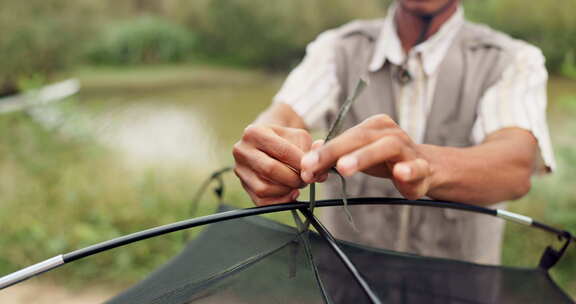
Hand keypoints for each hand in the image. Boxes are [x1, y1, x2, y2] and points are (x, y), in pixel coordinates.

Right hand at [233, 124, 311, 205]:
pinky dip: (280, 200)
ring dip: (287, 190)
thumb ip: (313, 152)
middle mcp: (242, 150)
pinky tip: (290, 192)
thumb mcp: (300, 137)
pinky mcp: (244, 186)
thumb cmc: (285, 139)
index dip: (301, 163)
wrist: (268, 141)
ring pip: (264, 188)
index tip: (313, 168)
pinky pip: (262, 201)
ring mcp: (240, 170)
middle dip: (294, 178)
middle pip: (271, 170)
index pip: (282, 151)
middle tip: (306, 178)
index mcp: (254, 132)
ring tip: (297, 183)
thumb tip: (321, 172)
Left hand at [300, 114, 432, 199]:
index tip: (304, 166)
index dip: (323, 151)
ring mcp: (407, 149)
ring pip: (386, 148)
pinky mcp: (422, 168)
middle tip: (314, 166)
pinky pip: (416, 167)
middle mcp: (390, 133)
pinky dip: (409, 170)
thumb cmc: (386, 159)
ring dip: (364, 157)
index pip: (344, 137)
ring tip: (344, 168)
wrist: (425, 168)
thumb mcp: (358, 154)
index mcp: (374, 127)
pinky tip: (400, 173)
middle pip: (360, 138)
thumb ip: (336, 152)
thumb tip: (312, 148)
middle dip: (335, 151)